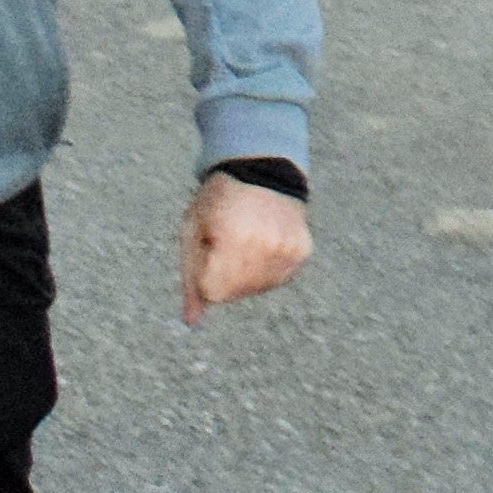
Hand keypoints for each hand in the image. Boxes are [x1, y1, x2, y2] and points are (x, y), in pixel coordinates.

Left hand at [183, 172, 312, 325]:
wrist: (261, 170)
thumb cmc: (218, 202)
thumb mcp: (193, 231)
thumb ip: (191, 278)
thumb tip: (191, 322)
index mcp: (232, 239)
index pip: (212, 291)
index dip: (205, 271)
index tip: (210, 244)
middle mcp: (264, 247)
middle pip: (234, 293)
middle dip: (224, 275)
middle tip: (228, 240)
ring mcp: (286, 250)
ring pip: (256, 289)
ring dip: (245, 273)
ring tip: (246, 238)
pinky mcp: (301, 251)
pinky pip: (277, 278)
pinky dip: (267, 266)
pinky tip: (264, 241)